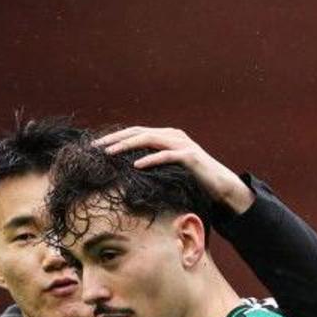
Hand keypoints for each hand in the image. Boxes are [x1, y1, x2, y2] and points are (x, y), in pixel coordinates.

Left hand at [95, 127, 255, 213]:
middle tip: (96, 147)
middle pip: (139, 132)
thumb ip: (154, 160)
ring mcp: (183, 144)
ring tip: (110, 153)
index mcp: (167, 135)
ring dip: (127, 145)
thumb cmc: (193, 178)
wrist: (220, 185)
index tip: (96, 145)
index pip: (137, 131)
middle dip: (116, 138)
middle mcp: (174, 135)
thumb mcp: (169, 167)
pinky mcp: (190, 156)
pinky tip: (136, 165)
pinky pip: (166, 155)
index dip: (116, 136)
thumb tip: (128, 165)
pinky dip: (150, 159)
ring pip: (150, 139)